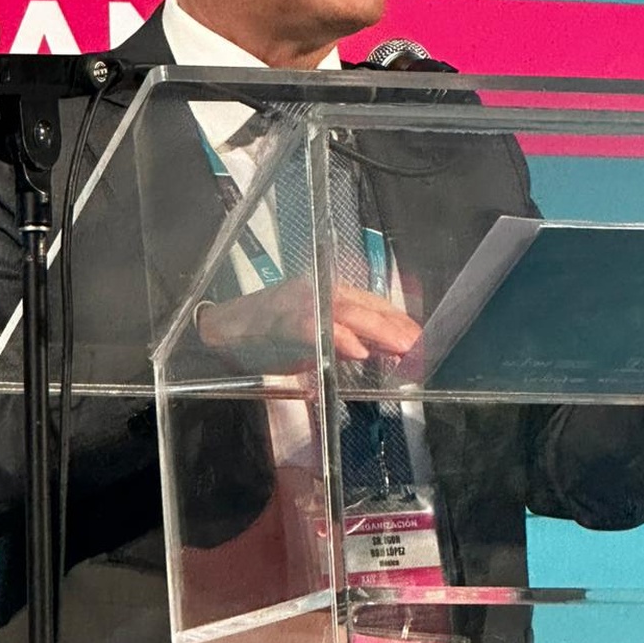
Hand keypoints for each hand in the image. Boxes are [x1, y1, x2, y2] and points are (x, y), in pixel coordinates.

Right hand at [196, 278, 419, 366]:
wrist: (223, 330)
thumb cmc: (267, 335)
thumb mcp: (314, 336)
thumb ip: (348, 338)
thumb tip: (382, 350)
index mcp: (328, 292)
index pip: (372, 303)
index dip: (398, 321)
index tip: (419, 338)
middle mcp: (320, 292)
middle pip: (366, 307)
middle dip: (396, 328)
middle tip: (420, 347)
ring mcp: (304, 304)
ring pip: (349, 314)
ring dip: (380, 331)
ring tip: (403, 348)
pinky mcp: (287, 321)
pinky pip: (319, 329)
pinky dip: (340, 339)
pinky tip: (359, 351)